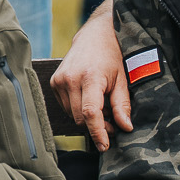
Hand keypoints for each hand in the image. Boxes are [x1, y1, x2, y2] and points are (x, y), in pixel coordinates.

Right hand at [51, 6, 132, 150]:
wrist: (96, 33)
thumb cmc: (113, 56)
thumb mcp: (123, 79)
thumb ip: (122, 105)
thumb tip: (126, 128)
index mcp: (90, 77)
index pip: (90, 113)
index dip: (98, 133)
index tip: (105, 146)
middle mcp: (70, 78)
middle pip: (80, 118)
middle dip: (97, 126)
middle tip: (113, 123)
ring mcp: (59, 80)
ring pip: (72, 115)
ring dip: (87, 118)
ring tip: (103, 106)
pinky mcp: (54, 82)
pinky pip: (66, 107)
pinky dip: (78, 109)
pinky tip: (90, 99)